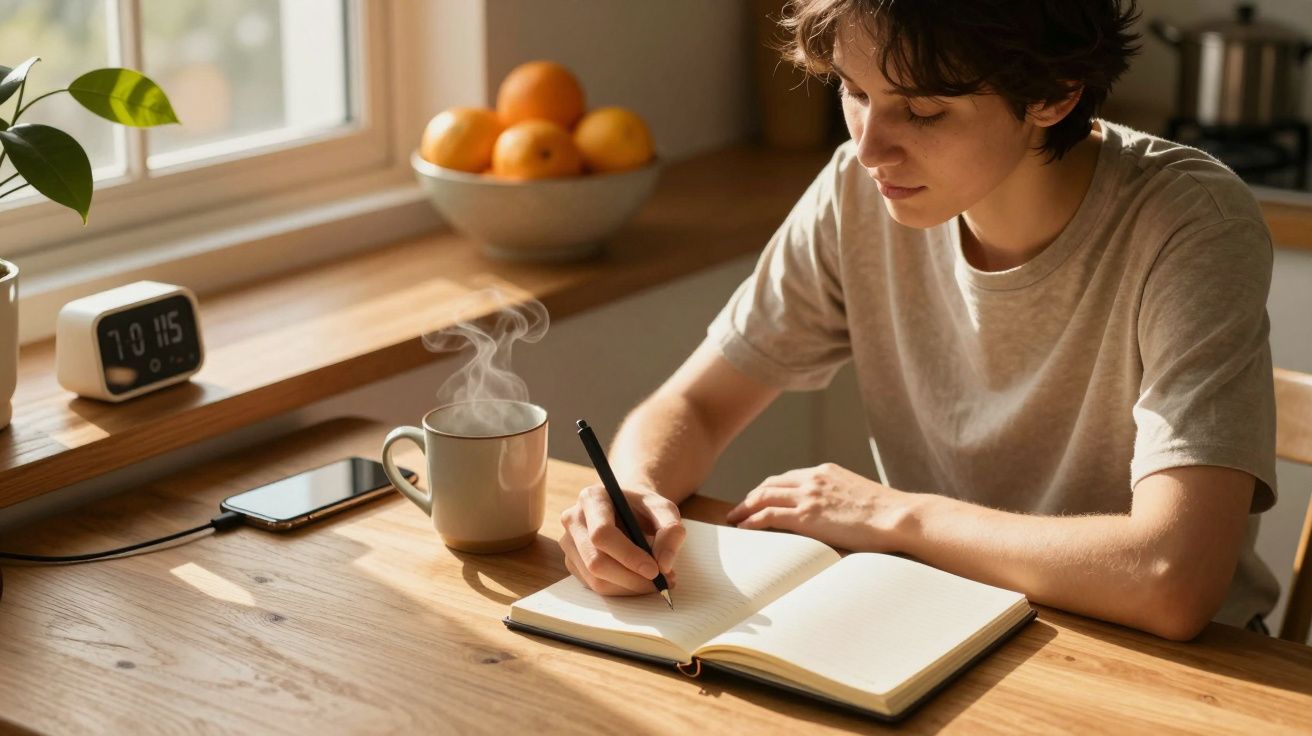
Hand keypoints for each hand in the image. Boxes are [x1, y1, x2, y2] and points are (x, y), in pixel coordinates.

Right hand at [558, 483, 685, 595]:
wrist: (628, 507)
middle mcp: (573, 519)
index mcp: (592, 498)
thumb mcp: (664, 508)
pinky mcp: (572, 562)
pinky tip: (638, 579)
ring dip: (629, 587)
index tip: (655, 570)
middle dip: (631, 578)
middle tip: (661, 582)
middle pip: (595, 561)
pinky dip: (622, 589)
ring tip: (655, 581)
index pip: (602, 533)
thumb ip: (671, 529)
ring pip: (595, 579)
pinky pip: (595, 586)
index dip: (628, 556)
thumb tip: (664, 564)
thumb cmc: (644, 507)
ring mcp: (569, 543)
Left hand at [725, 463, 911, 551]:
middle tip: (740, 507)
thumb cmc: (886, 513)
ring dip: (745, 507)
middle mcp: (813, 479)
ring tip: (734, 518)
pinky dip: (752, 519)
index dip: (771, 487)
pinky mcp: (806, 516)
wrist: (897, 516)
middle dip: (753, 495)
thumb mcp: (858, 495)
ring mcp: (808, 496)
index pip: (789, 477)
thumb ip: (840, 498)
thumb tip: (837, 513)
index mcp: (826, 472)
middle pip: (771, 484)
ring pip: (764, 496)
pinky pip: (769, 515)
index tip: (761, 497)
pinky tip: (743, 526)